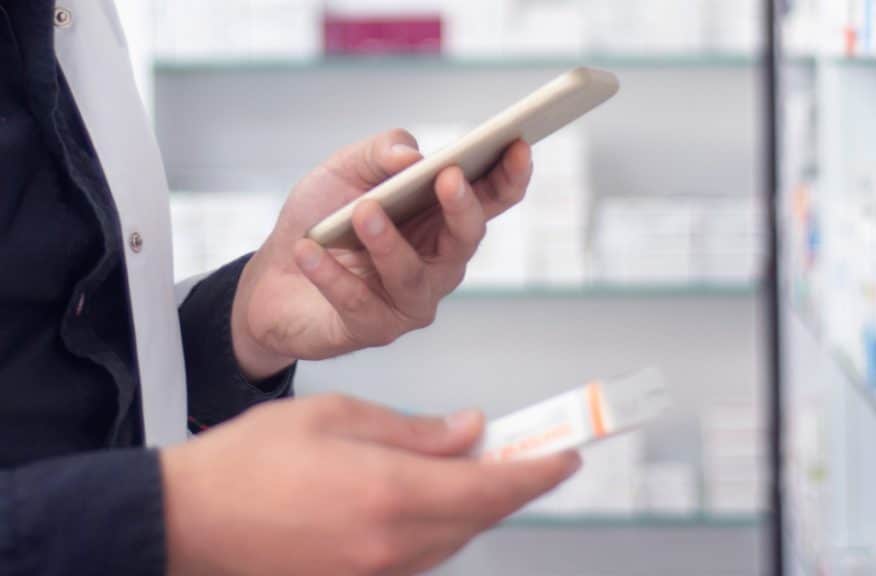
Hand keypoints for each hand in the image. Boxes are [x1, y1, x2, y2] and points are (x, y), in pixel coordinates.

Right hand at [162, 395, 579, 575]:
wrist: (186, 521)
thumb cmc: (250, 461)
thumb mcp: (336, 418)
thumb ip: (414, 430)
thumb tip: (468, 430)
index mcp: (390, 493)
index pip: (491, 486)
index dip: (537, 471)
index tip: (566, 456)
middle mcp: (392, 544)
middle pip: (480, 517)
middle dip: (513, 485)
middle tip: (531, 454)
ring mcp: (374, 574)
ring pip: (453, 541)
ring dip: (476, 506)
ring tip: (478, 469)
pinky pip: (421, 559)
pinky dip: (439, 529)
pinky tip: (428, 500)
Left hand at [231, 130, 532, 378]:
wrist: (273, 277)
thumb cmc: (322, 219)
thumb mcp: (345, 169)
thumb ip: (381, 152)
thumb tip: (413, 157)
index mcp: (442, 218)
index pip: (491, 198)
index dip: (510, 175)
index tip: (518, 144)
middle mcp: (438, 262)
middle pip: (466, 239)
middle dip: (462, 207)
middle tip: (447, 177)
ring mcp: (410, 300)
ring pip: (413, 275)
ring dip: (389, 242)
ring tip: (363, 212)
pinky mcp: (374, 328)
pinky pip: (358, 302)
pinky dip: (332, 275)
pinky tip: (309, 251)